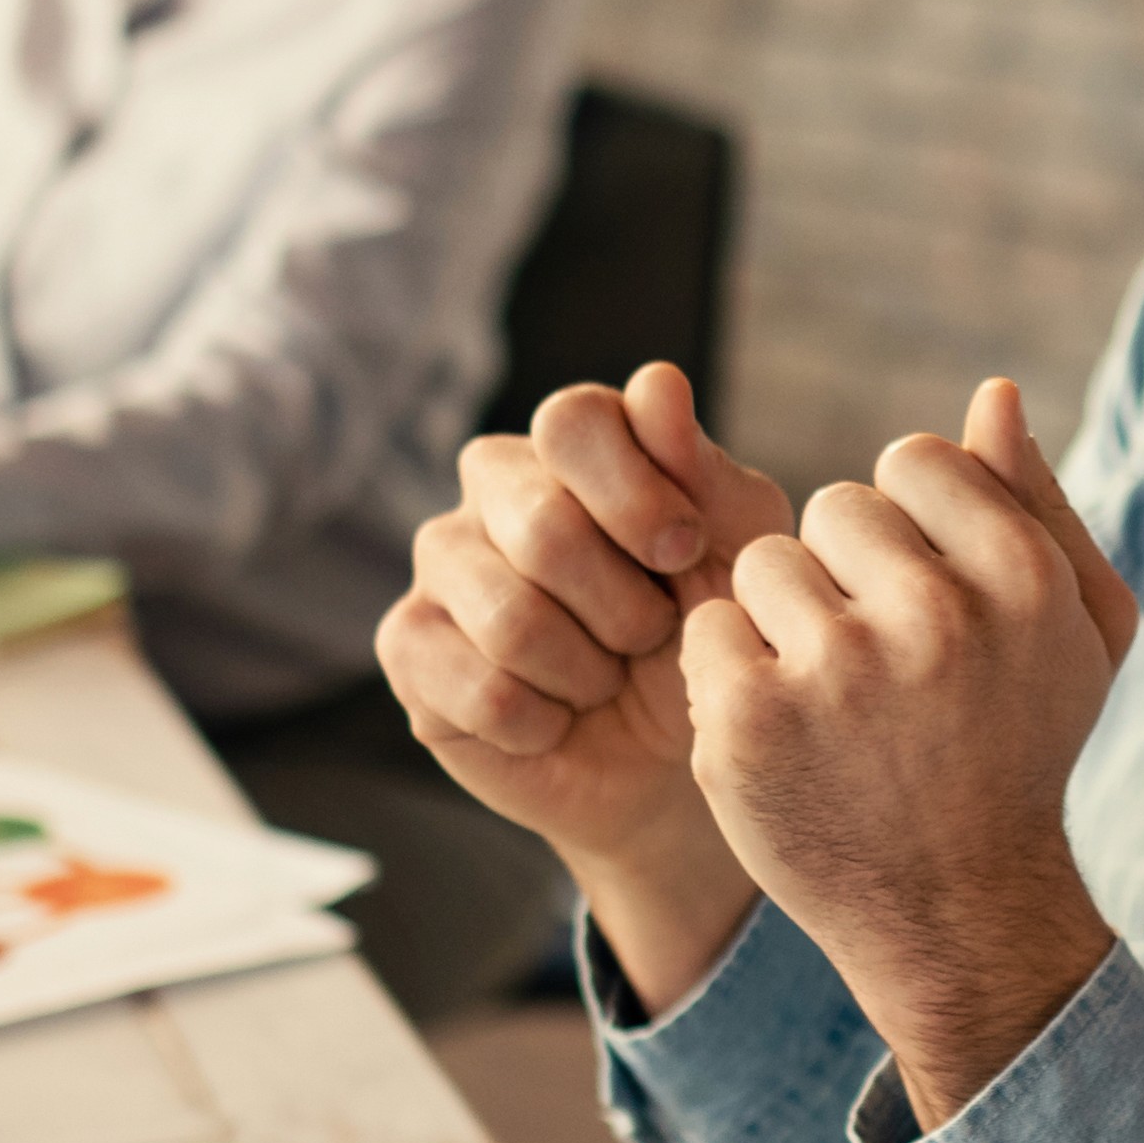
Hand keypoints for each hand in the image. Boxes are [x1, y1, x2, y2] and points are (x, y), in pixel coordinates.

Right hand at [374, 362, 793, 1002]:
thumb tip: (658, 385)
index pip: (573, 422)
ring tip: (601, 679)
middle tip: (648, 637)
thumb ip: (706, 474)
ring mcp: (440, 563)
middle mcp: (492, 485)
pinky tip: (553, 718)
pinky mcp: (407, 646)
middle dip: (625, 608)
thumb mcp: (736, 555)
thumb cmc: (702, 635)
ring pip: (509, 617)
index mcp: (571, 443)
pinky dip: (542, 722)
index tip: (684, 554)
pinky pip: (479, 689)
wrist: (668, 758)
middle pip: (543, 527)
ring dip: (586, 672)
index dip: (637, 497)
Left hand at [682, 377, 1141, 1128]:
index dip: (910, 530)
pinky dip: (732, 678)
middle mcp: (935, 616)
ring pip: (762, 564)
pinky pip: (707, 632)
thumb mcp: (1076, 630)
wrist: (958, 911)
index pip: (912, 460)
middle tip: (880, 668)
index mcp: (1022, 576)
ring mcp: (836, 671)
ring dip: (782, 623)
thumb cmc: (1018, 750)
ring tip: (833, 704)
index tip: (926, 605)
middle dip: (844, 575)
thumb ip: (1036, 504)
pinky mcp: (750, 721)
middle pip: (833, 508)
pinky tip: (786, 735)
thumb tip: (990, 393)